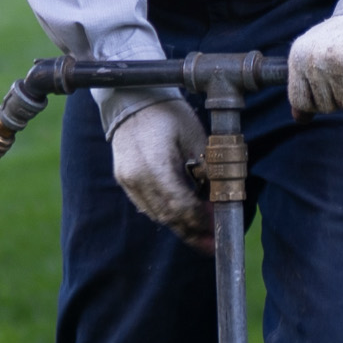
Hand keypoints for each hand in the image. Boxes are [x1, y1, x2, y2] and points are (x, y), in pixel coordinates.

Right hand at [111, 97, 211, 252]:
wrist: (134, 99)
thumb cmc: (168, 114)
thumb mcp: (195, 136)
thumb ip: (206, 168)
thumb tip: (218, 196)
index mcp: (155, 164)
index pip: (180, 204)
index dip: (200, 219)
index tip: (216, 225)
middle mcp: (136, 177)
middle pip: (167, 215)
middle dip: (192, 231)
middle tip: (212, 242)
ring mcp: (127, 180)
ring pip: (156, 214)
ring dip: (180, 225)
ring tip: (201, 235)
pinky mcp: (124, 180)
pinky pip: (146, 205)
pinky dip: (165, 213)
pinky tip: (182, 218)